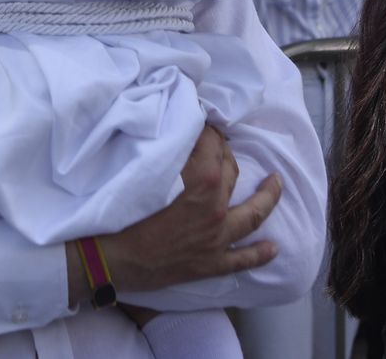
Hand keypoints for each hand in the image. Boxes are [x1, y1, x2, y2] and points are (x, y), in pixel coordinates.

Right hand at [97, 127, 280, 293]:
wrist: (109, 258)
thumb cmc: (121, 212)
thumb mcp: (145, 172)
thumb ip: (168, 152)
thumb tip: (178, 134)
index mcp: (202, 182)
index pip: (212, 146)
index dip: (208, 131)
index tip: (203, 122)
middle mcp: (216, 209)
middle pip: (232, 173)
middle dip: (228, 154)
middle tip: (221, 145)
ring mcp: (217, 239)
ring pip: (252, 215)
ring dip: (267, 198)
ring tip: (276, 184)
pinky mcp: (210, 264)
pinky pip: (242, 259)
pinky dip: (259, 253)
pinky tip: (273, 248)